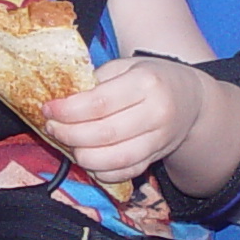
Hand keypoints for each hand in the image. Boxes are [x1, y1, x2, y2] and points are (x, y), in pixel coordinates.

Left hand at [42, 56, 203, 187]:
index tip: (48, 109)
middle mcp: (156, 113)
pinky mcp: (156, 158)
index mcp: (147, 83)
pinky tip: (87, 158)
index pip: (99, 103)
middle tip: (52, 127)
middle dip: (69, 133)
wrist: (191, 100)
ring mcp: (159, 140)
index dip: (68, 111)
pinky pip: (125, 172)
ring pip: (114, 158)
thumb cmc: (151, 78)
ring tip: (67, 143)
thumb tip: (61, 100)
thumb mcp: (126, 67)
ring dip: (82, 155)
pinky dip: (101, 171)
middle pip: (103, 133)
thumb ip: (97, 81)